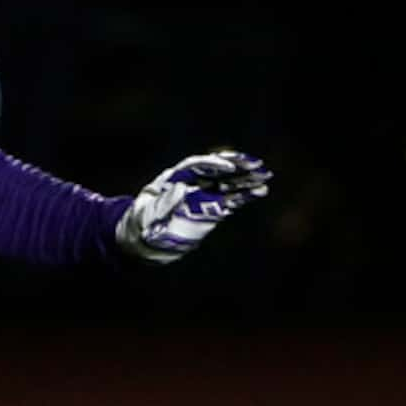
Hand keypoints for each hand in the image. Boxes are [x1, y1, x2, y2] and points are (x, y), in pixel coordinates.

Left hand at [116, 149, 272, 263]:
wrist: (144, 241)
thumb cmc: (141, 225)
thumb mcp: (146, 215)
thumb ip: (163, 202)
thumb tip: (181, 187)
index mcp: (175, 179)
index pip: (196, 166)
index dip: (212, 164)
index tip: (227, 167)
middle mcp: (192, 183)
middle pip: (216, 170)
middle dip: (235, 166)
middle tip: (254, 163)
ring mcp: (203, 196)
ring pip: (227, 184)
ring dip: (245, 180)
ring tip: (264, 176)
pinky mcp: (212, 210)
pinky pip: (231, 200)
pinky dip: (245, 196)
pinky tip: (260, 191)